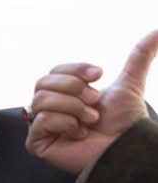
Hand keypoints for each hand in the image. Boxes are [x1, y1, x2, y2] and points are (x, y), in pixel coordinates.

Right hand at [26, 28, 157, 175]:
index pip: (54, 71)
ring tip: (90, 120)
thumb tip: (155, 32)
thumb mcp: (129, 84)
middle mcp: (51, 108)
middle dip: (73, 89)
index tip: (99, 75)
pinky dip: (66, 124)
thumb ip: (137, 57)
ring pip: (41, 100)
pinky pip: (41, 121)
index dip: (75, 70)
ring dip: (73, 107)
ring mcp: (42, 126)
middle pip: (42, 83)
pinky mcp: (37, 143)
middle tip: (93, 101)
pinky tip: (79, 133)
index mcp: (66, 94)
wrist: (124, 150)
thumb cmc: (123, 124)